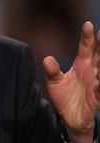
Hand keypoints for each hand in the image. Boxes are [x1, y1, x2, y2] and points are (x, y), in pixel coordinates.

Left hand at [43, 21, 99, 142]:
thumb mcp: (54, 82)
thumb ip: (52, 70)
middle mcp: (91, 72)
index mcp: (81, 65)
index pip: (85, 48)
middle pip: (99, 55)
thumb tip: (47, 59)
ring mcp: (96, 84)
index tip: (88, 24)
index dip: (87, 37)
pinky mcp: (97, 98)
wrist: (69, 118)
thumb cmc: (64, 96)